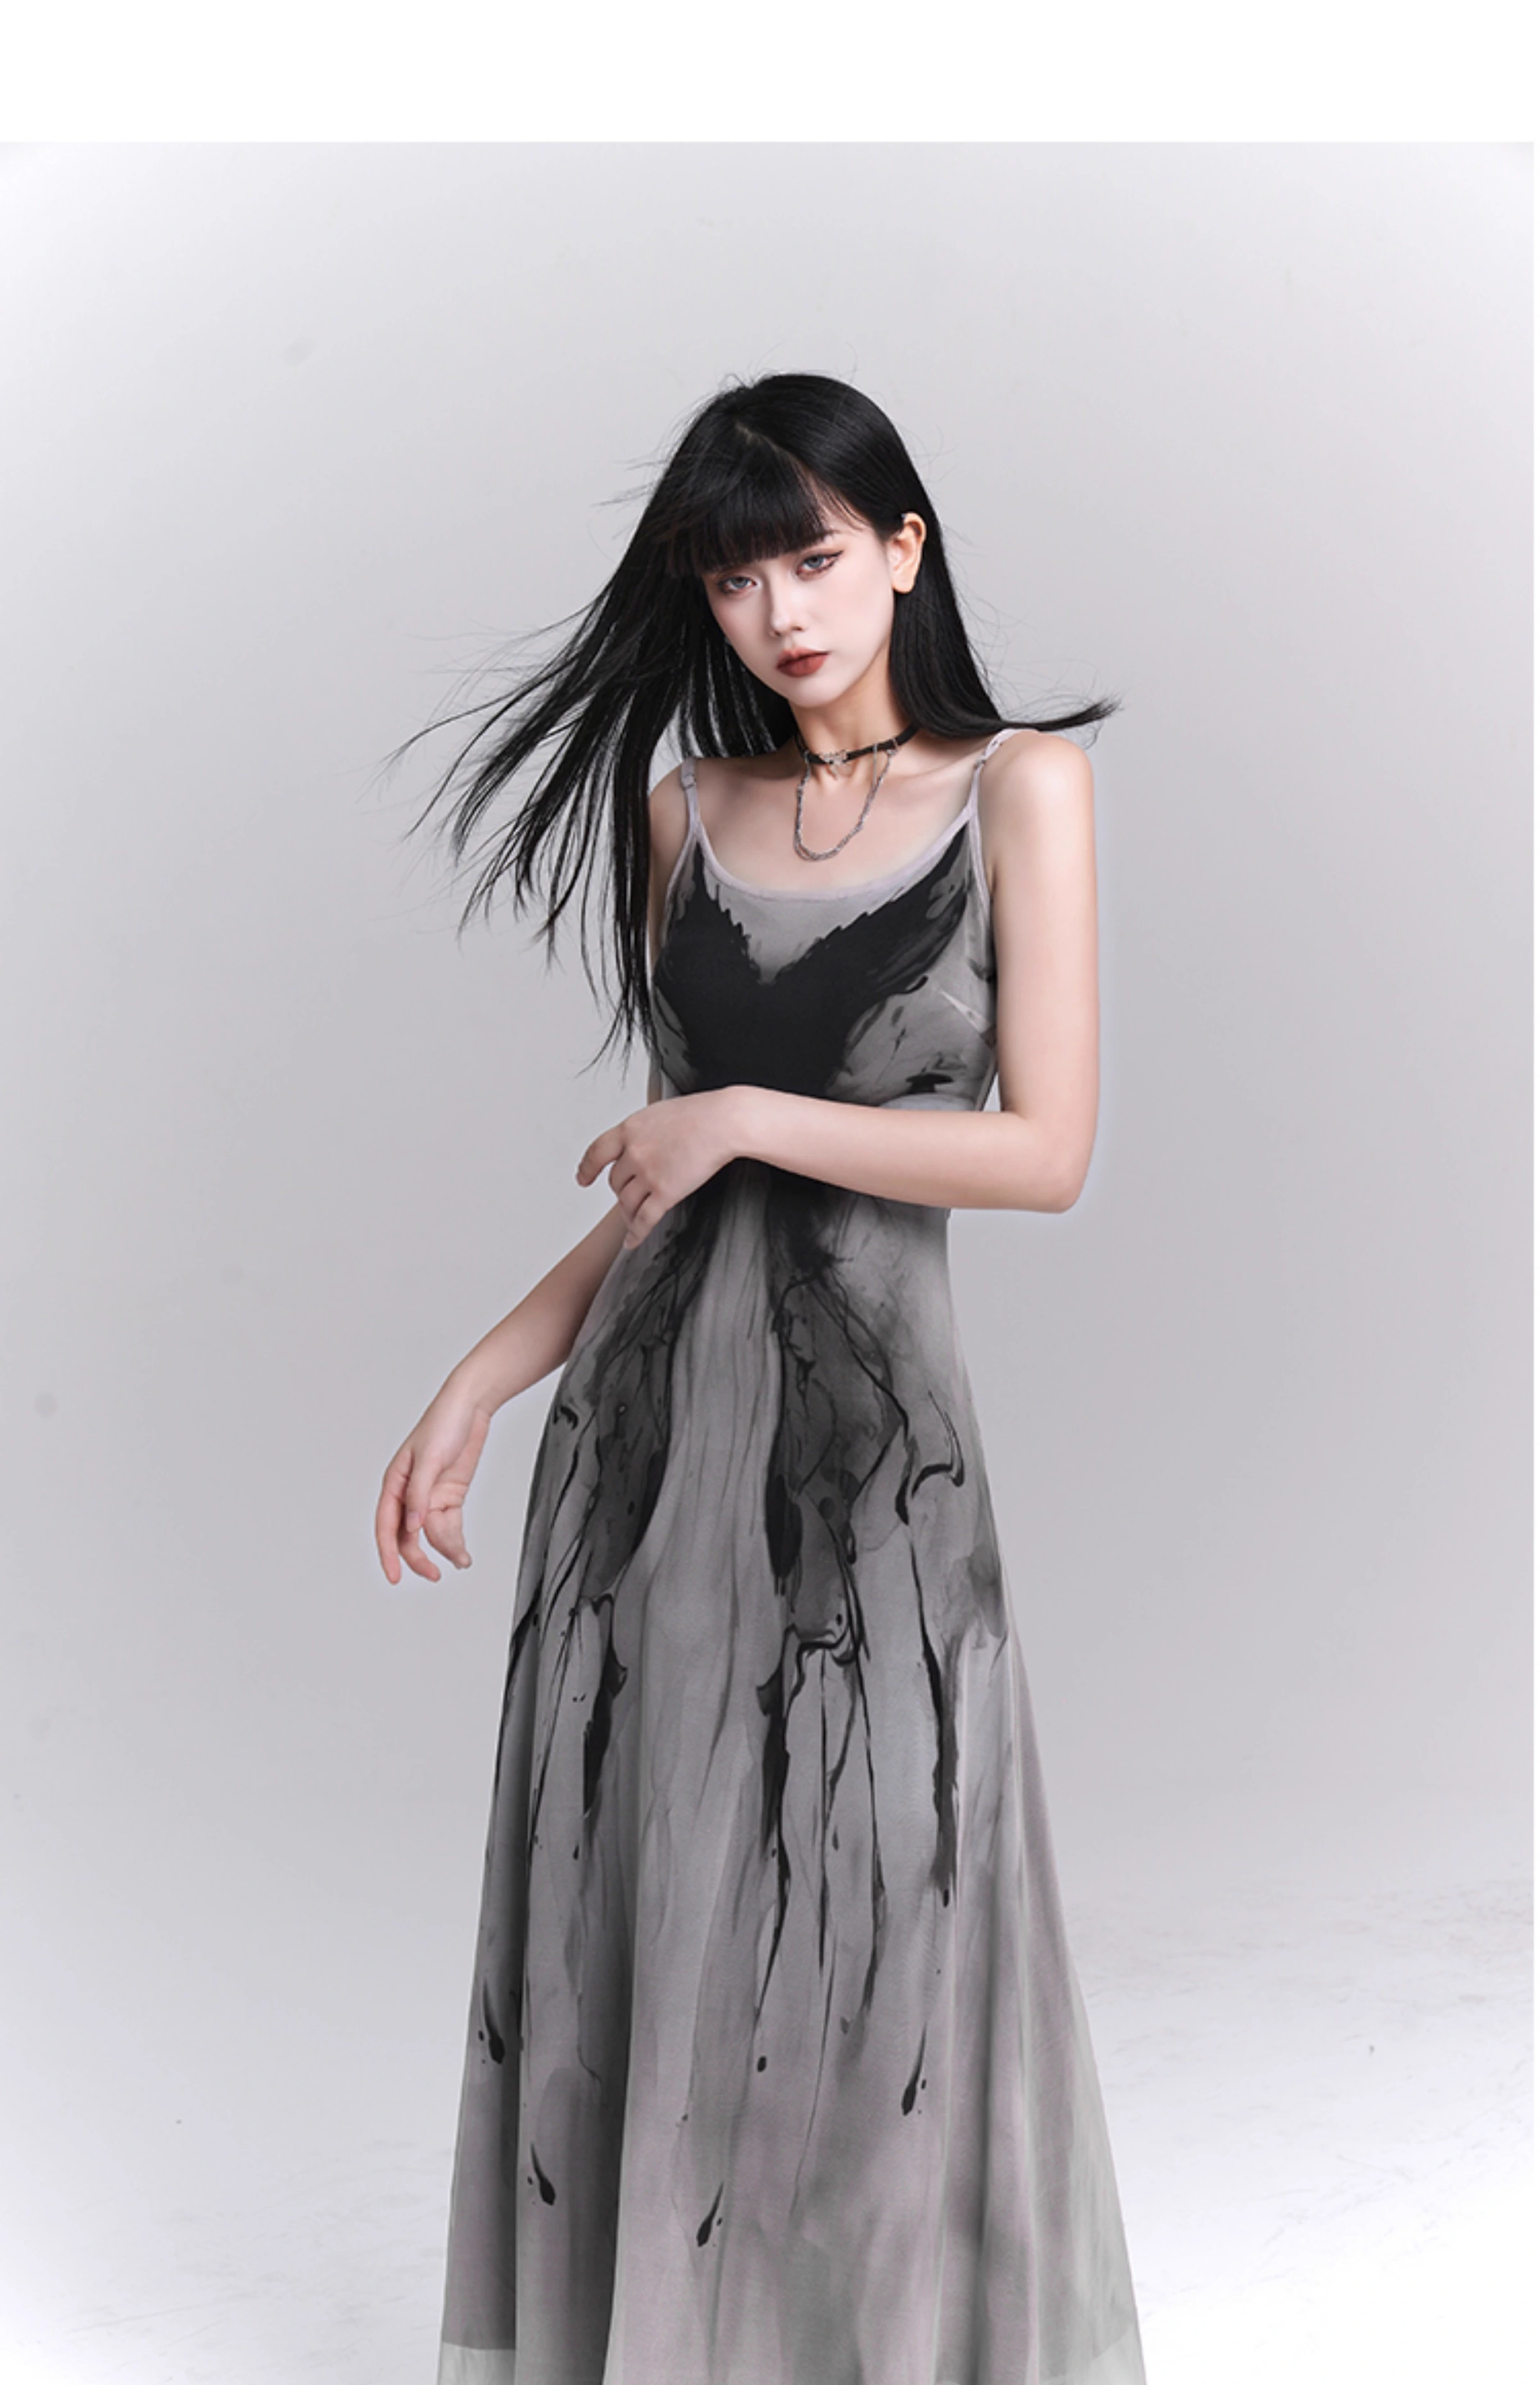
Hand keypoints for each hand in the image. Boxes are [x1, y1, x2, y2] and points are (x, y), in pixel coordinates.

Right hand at [376, 1376, 493, 1584]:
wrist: (472, 1405)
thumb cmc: (444, 1423)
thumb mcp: (430, 1458)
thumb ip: (420, 1494)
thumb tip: (412, 1526)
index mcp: (395, 1483)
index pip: (387, 1525)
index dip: (388, 1552)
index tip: (395, 1576)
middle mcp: (410, 1493)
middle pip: (409, 1535)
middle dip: (419, 1557)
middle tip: (433, 1575)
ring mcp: (431, 1496)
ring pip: (432, 1533)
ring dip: (445, 1548)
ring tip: (462, 1559)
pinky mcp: (450, 1495)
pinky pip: (449, 1525)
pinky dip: (455, 1540)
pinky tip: (462, 1553)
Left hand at [576, 1087, 749, 1247]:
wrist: (723, 1122)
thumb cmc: (701, 1114)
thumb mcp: (659, 1112)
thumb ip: (644, 1129)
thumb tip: (640, 1140)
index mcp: (629, 1129)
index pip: (597, 1152)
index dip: (587, 1168)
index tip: (583, 1178)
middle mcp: (634, 1152)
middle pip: (615, 1182)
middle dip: (621, 1191)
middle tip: (628, 1196)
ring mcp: (648, 1174)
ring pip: (627, 1202)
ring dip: (628, 1213)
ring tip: (633, 1219)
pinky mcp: (665, 1193)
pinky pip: (644, 1220)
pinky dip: (636, 1233)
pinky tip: (633, 1240)